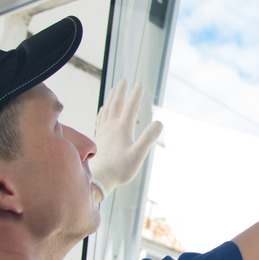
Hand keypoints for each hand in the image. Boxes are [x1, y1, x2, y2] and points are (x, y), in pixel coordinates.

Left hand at [89, 79, 162, 197]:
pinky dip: (103, 111)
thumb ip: (148, 138)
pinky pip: (100, 119)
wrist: (98, 179)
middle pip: (116, 104)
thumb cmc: (119, 169)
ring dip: (112, 98)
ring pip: (107, 110)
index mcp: (122, 129)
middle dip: (121, 92)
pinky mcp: (98, 138)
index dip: (136, 94)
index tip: (140, 83)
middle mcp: (111, 127)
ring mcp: (103, 132)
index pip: (131, 107)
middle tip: (125, 80)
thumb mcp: (138, 155)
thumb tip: (160, 122)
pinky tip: (103, 109)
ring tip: (114, 89)